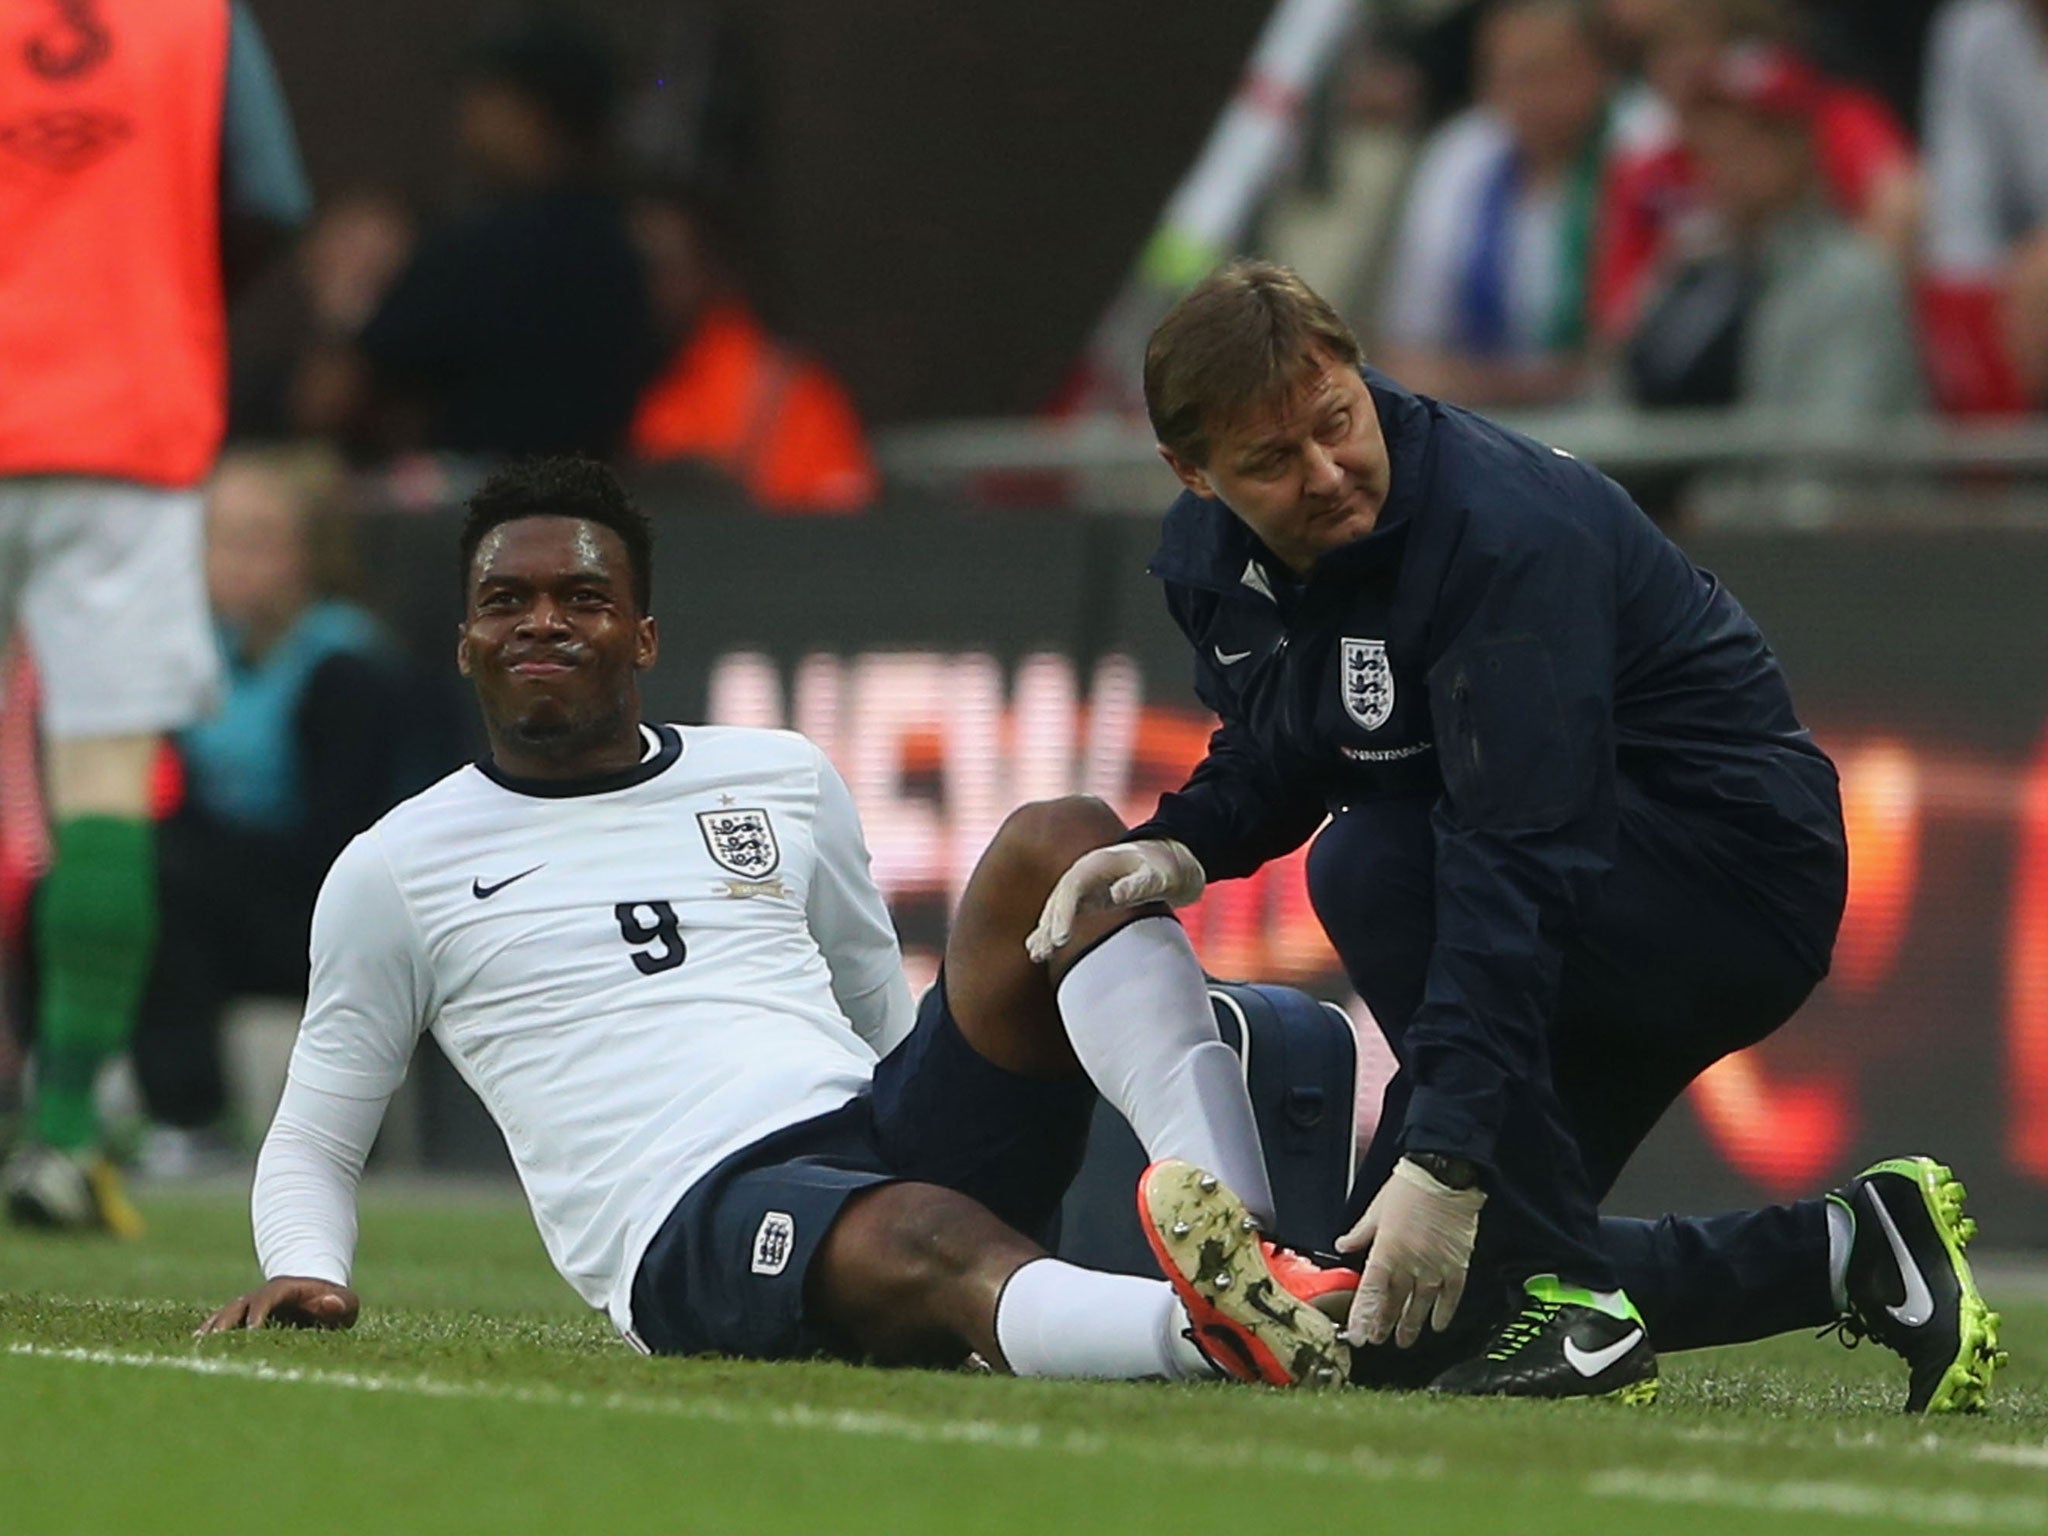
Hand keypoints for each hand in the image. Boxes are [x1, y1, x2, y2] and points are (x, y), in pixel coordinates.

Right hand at [196, 1277, 359, 1336]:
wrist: (318, 1296)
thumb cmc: (334, 1303)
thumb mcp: (345, 1302)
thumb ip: (341, 1303)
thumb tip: (329, 1303)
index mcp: (285, 1290)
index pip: (268, 1297)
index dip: (259, 1312)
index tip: (252, 1329)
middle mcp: (260, 1297)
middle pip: (238, 1306)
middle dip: (225, 1322)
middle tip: (213, 1341)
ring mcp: (248, 1307)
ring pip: (224, 1315)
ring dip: (211, 1329)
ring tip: (197, 1347)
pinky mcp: (241, 1319)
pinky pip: (220, 1324)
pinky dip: (208, 1333)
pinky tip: (195, 1347)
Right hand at [1024, 839, 1205, 961]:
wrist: (1170, 860)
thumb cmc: (1166, 867)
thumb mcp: (1159, 875)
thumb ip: (1139, 884)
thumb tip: (1116, 895)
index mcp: (1097, 864)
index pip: (1072, 888)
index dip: (1064, 913)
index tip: (1061, 938)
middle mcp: (1084, 874)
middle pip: (1060, 899)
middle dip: (1049, 926)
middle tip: (1043, 952)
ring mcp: (1085, 887)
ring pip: (1058, 909)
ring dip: (1045, 931)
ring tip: (1035, 955)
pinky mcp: (1089, 900)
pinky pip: (1064, 916)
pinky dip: (1052, 931)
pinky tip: (1040, 950)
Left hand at [1335, 1157, 1485, 1348]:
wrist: (1445, 1176)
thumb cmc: (1408, 1189)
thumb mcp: (1376, 1210)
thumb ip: (1359, 1234)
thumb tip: (1343, 1246)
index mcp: (1386, 1251)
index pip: (1372, 1292)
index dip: (1364, 1317)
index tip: (1358, 1336)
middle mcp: (1410, 1264)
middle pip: (1394, 1303)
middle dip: (1383, 1325)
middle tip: (1376, 1340)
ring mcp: (1435, 1267)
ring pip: (1420, 1305)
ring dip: (1410, 1325)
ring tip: (1402, 1341)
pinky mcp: (1457, 1265)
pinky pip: (1451, 1296)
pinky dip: (1444, 1312)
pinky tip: (1437, 1325)